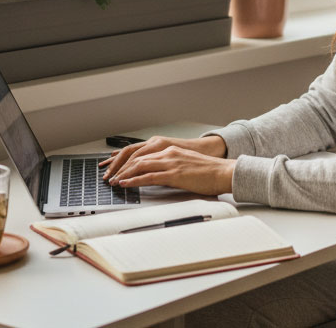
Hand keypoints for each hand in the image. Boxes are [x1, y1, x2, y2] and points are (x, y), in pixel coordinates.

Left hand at [99, 134, 225, 180]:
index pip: (143, 154)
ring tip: (114, 182)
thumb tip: (160, 177)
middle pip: (137, 158)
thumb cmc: (210, 172)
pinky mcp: (173, 174)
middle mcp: (168, 153)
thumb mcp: (187, 165)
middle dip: (121, 168)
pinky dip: (133, 180)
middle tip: (110, 176)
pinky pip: (148, 176)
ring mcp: (170, 163)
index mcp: (171, 151)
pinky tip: (126, 184)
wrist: (224, 172)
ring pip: (139, 166)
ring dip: (123, 174)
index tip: (118, 169)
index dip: (127, 162)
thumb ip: (173, 167)